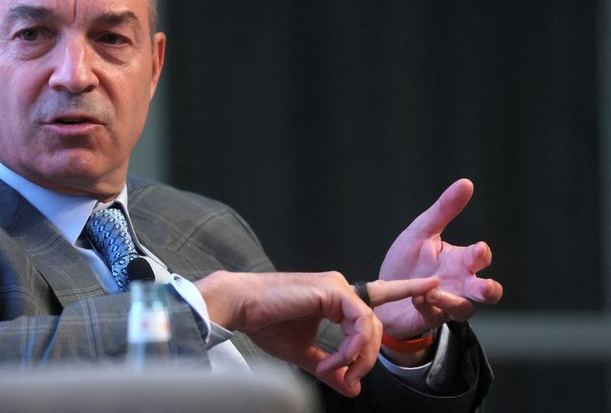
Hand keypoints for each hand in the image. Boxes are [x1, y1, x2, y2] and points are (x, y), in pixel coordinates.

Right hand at [196, 271, 438, 396]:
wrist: (242, 307)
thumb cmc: (266, 324)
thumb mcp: (303, 354)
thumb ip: (330, 367)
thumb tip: (351, 388)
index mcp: (334, 298)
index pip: (376, 297)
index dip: (405, 290)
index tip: (432, 286)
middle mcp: (340, 288)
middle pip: (376, 326)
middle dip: (368, 359)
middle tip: (346, 379)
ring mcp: (338, 286)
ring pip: (371, 325)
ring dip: (358, 356)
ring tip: (334, 370)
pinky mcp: (333, 289)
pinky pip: (360, 322)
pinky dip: (352, 347)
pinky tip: (334, 360)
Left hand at [375, 179, 502, 342]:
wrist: (382, 292)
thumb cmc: (407, 262)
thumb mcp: (421, 232)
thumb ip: (444, 210)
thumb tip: (466, 183)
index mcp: (459, 261)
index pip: (481, 258)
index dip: (482, 254)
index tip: (478, 249)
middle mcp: (459, 283)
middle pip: (488, 291)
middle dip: (488, 289)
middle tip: (483, 286)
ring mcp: (446, 303)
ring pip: (466, 310)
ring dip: (453, 301)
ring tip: (433, 291)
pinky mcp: (430, 317)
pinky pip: (434, 315)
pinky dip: (425, 305)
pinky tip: (415, 297)